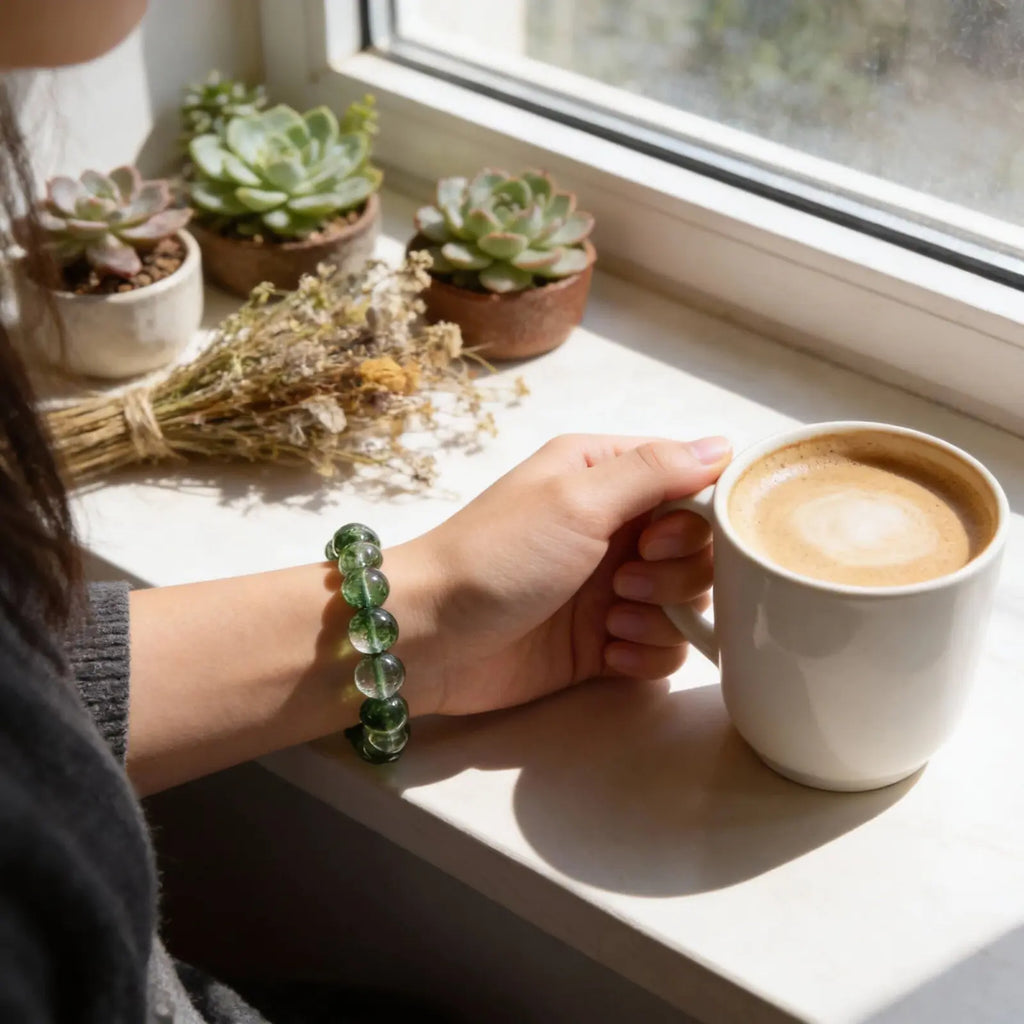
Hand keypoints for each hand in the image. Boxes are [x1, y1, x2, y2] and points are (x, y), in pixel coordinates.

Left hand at [397, 434, 730, 716]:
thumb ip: (654, 471)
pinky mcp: (602, 643)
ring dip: (660, 616)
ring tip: (609, 621)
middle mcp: (614, 528)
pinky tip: (607, 653)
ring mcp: (609, 588)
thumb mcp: (576, 499)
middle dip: (675, 572)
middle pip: (698, 548)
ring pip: (687, 601)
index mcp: (605, 477)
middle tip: (623, 582)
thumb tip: (725, 445)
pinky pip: (662, 648)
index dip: (695, 517)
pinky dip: (646, 653)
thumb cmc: (499, 555)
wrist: (429, 637)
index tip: (656, 539)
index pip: (692, 483)